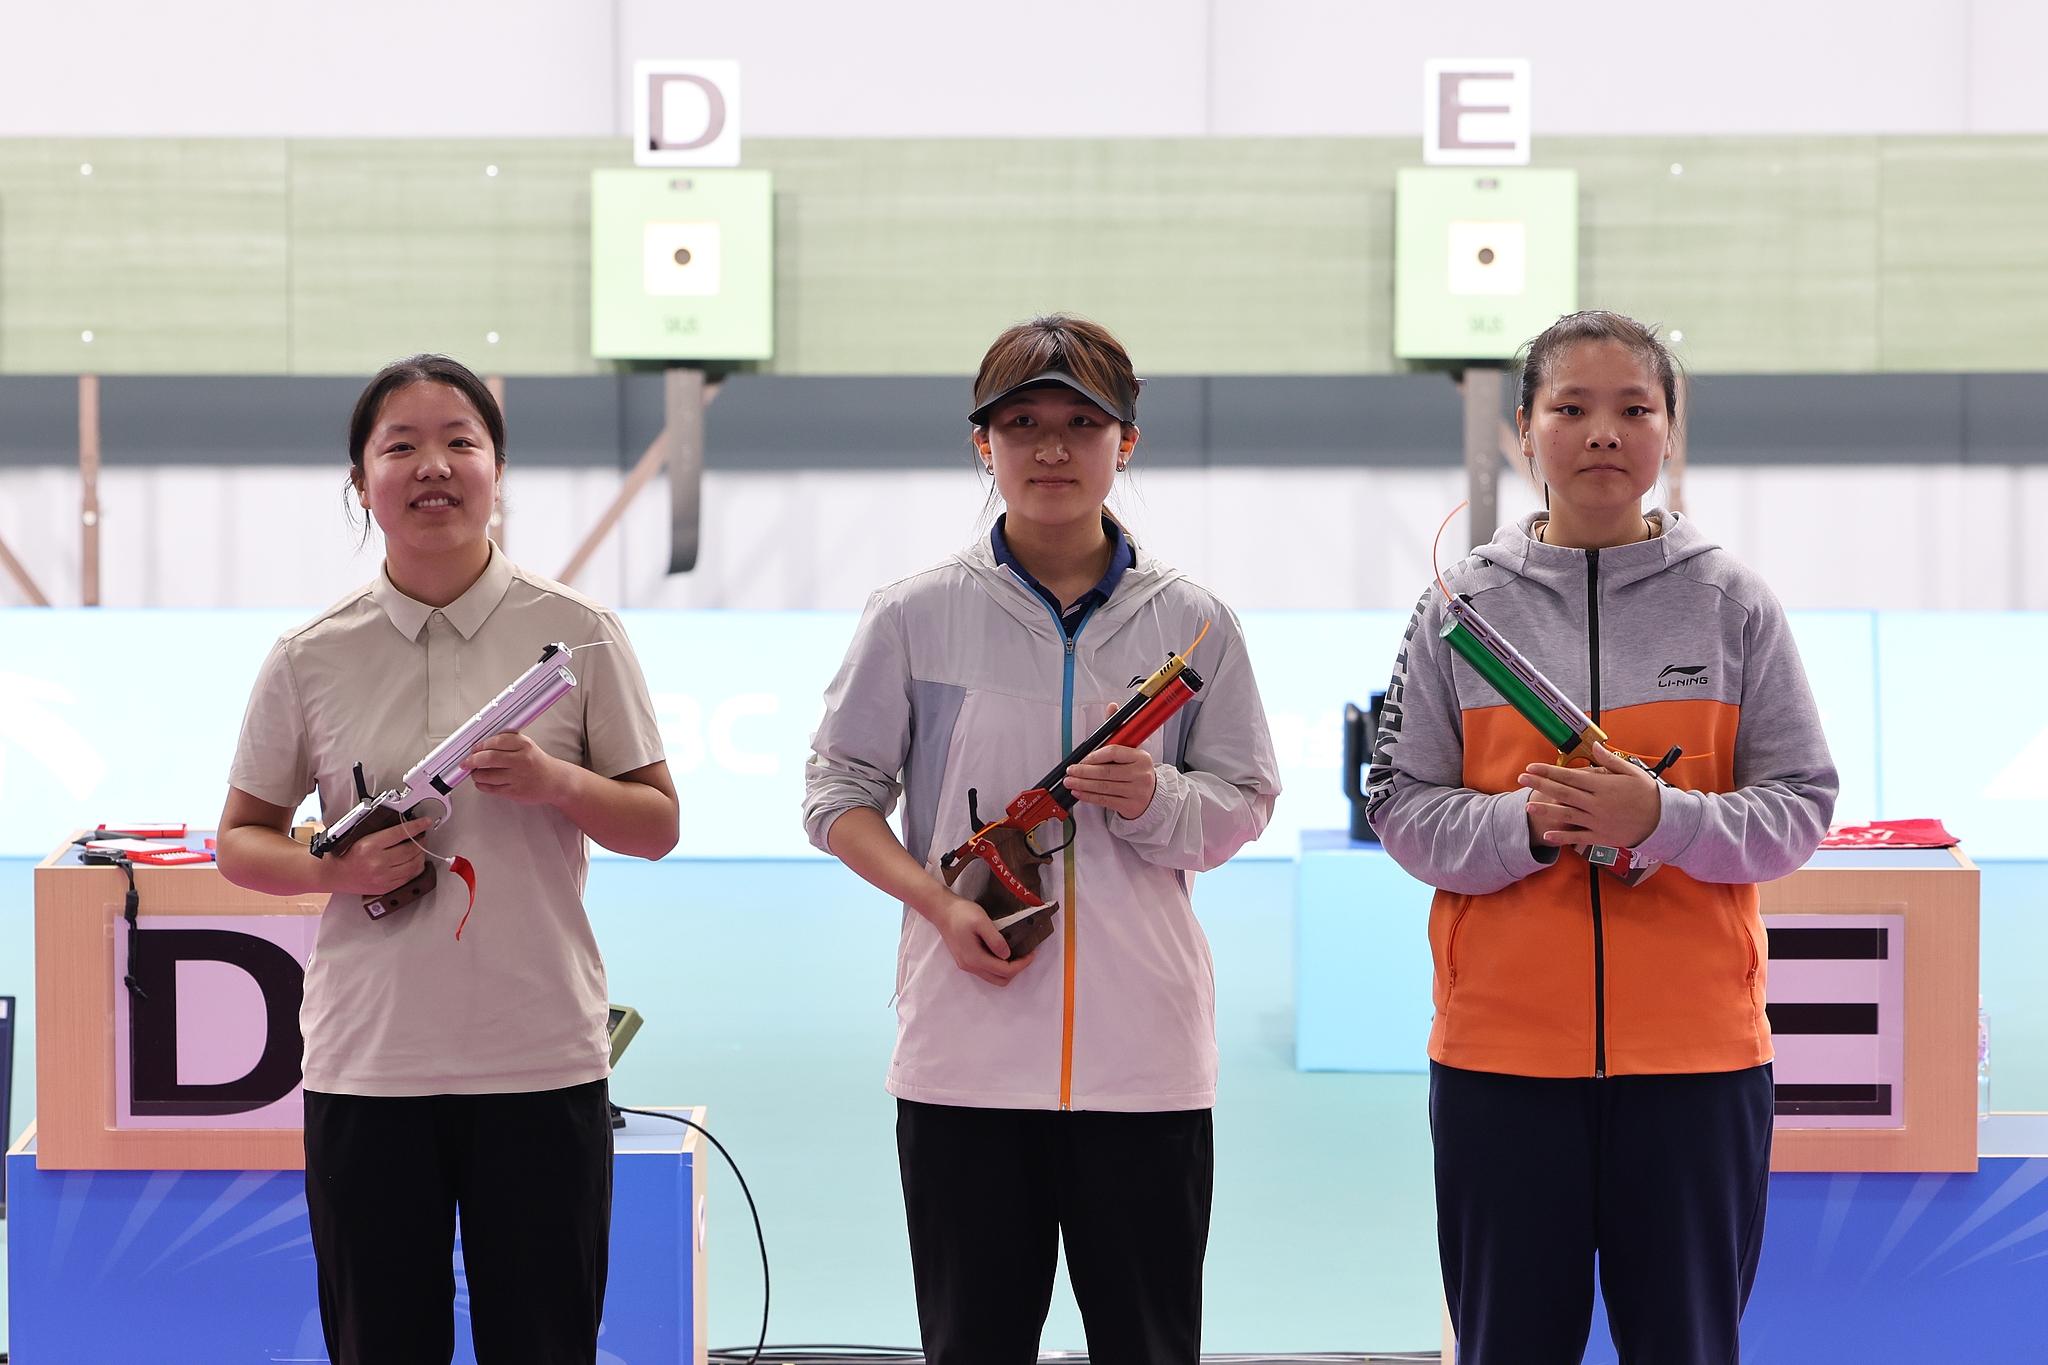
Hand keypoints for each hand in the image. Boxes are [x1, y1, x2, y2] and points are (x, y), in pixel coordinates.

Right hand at [326, 816, 432, 894]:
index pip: (401, 833)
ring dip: (421, 854)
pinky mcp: (386, 887)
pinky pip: (410, 877)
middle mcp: (377, 863)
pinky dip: (416, 867)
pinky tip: (415, 861)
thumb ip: (379, 828)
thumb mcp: (358, 834)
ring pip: (414, 864)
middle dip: (420, 840)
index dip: (417, 826)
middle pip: (411, 850)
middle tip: (421, 835)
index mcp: (369, 846)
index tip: (426, 822)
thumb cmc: (343, 853)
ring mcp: (383, 878)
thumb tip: (403, 820)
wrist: (333, 874)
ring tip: (419, 847)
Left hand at [465, 731, 572, 805]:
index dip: (481, 745)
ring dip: (476, 774)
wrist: (554, 781)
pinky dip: (482, 785)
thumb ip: (506, 742)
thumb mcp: (526, 746)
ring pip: (487, 775)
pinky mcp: (515, 791)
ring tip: (475, 772)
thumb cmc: (537, 763)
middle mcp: (522, 760)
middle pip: (489, 758)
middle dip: (472, 760)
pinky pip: (491, 789)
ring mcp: (518, 777)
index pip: (496, 741)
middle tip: (466, 762)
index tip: (475, 748)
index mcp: (524, 745)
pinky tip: (482, 782)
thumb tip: (482, 743)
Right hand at [927, 891, 1035, 987]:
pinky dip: (997, 966)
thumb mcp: (981, 921)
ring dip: (1007, 969)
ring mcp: (966, 965)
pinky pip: (985, 971)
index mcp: (975, 958)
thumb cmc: (961, 913)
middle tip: (1026, 954)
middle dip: (1016, 970)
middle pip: (1000, 980)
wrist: (941, 911)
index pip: (1004, 971)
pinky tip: (1002, 952)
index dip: (1022, 964)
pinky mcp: (965, 960)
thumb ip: (995, 940)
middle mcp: (970, 966)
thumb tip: (1007, 955)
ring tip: (1016, 953)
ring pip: (992, 977)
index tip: (1032, 952)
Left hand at [1065, 744, 1156, 820]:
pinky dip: (1089, 796)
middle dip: (1084, 771)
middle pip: (1106, 771)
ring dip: (1083, 784)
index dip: (1095, 756)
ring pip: (1103, 787)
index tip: (1082, 759)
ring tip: (1070, 782)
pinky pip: (1105, 800)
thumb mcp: (1133, 759)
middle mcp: (1140, 774)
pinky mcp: (1130, 805)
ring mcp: (1136, 791)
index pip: (1114, 752)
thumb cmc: (1137, 775)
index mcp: (1141, 758)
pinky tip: (1079, 793)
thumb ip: (1114, 755)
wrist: (1152, 796)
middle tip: (1071, 771)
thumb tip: (1086, 757)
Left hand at [1518, 744, 1661, 851]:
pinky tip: (1547, 835)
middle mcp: (1597, 803)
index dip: (1549, 771)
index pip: (1570, 776)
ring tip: (1528, 806)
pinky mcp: (1601, 837)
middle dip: (1541, 785)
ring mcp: (1598, 821)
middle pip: (1563, 792)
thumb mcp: (1631, 771)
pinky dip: (1562, 837)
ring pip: (1567, 815)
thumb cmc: (1647, 794)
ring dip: (1546, 810)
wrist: (1663, 821)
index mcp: (1603, 785)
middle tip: (1521, 779)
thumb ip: (1610, 760)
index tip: (1532, 767)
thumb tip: (1595, 747)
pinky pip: (1578, 837)